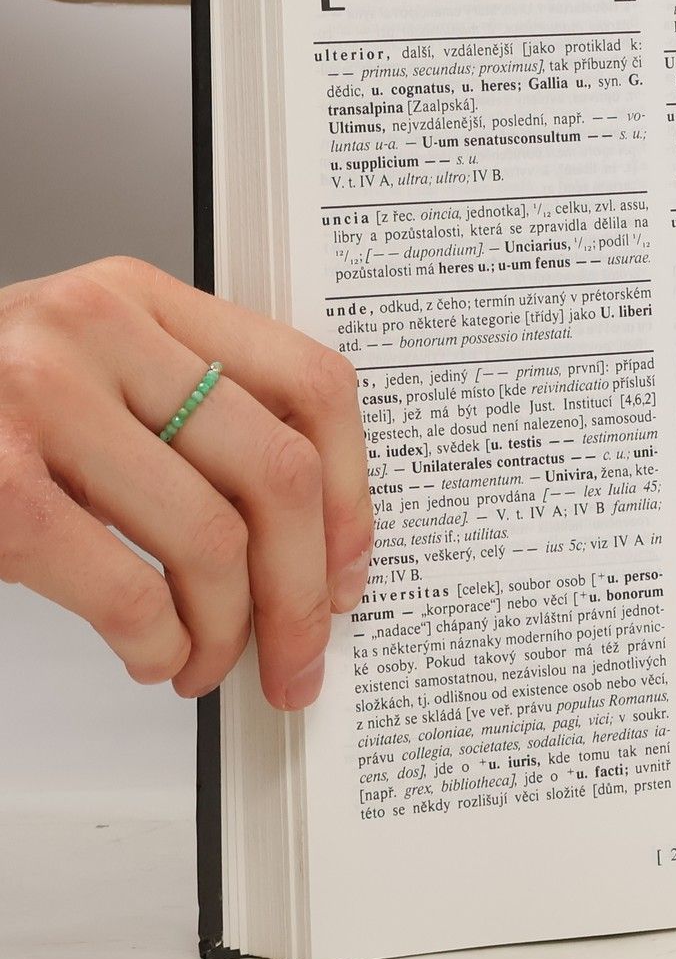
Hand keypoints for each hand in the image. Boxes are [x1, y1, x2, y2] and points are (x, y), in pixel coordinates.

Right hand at [0, 257, 370, 708]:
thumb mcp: (84, 369)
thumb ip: (183, 409)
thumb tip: (308, 532)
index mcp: (140, 297)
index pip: (310, 383)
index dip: (354, 490)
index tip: (352, 565)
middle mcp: (97, 332)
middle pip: (278, 470)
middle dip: (305, 587)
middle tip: (303, 651)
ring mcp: (38, 402)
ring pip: (214, 538)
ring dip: (229, 630)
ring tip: (211, 661)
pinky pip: (129, 588)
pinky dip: (159, 645)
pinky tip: (153, 656)